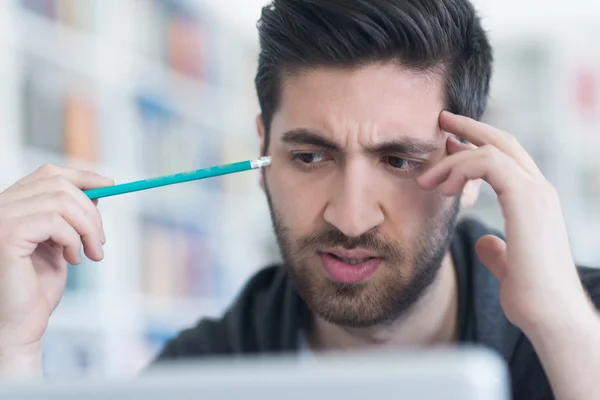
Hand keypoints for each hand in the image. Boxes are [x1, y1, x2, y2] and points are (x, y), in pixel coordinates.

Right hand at [0, 164, 112, 374]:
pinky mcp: (6, 236)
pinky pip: (53, 220)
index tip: (110, 185)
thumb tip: (98, 190)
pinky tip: (73, 260)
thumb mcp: (61, 243)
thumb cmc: (37, 288)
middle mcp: (1, 207)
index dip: (82, 176)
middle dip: (90, 211)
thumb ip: (71, 216)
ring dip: (87, 227)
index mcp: (13, 206)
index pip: (48, 174)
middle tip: (101, 241)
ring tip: (92, 253)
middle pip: (58, 184)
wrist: (20, 324)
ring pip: (60, 201)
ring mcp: (0, 219)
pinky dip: (72, 238)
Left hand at [417, 111, 591, 334]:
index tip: (448, 143)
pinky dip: (461, 168)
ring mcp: (536, 191)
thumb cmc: (531, 295)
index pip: (505, 157)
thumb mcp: (508, 265)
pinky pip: (488, 164)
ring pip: (491, 149)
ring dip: (452, 159)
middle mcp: (539, 189)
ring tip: (426, 179)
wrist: (549, 316)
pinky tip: (445, 189)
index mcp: (535, 200)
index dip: (476, 145)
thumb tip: (486, 241)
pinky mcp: (527, 199)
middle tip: (440, 121)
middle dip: (468, 128)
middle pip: (502, 141)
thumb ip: (497, 249)